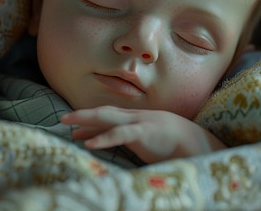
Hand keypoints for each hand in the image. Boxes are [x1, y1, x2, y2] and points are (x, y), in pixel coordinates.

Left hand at [61, 106, 226, 163]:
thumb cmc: (176, 145)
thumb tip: (125, 149)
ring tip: (68, 123)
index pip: (109, 117)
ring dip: (86, 119)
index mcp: (137, 120)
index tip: (74, 128)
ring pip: (107, 117)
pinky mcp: (143, 133)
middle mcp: (135, 118)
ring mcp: (139, 123)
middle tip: (63, 118)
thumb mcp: (152, 141)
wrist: (197, 143)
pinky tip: (89, 143)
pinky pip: (120, 134)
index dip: (90, 121)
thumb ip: (137, 142)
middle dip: (82, 114)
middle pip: (104, 112)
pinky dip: (103, 138)